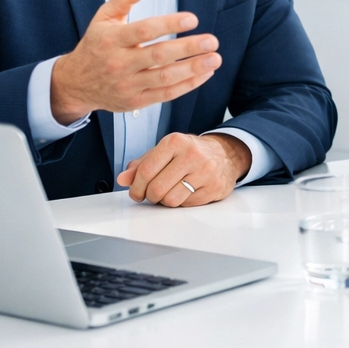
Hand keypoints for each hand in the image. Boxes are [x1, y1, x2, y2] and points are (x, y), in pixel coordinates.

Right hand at [50, 0, 220, 124]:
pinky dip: (188, 85)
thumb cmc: (95, 45)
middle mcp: (119, 63)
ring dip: (193, 69)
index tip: (192, 19)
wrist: (75, 83)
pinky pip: (165, 94)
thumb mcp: (104, 17)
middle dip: (188, 48)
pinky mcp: (136, 101)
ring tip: (214, 59)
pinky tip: (205, 74)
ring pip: (164, 78)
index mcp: (112, 39)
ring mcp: (128, 85)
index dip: (169, 24)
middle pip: (158, 56)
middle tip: (211, 41)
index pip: (144, 30)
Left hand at [117, 132, 250, 206]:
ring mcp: (206, 171)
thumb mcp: (164, 152)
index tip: (136, 193)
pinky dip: (182, 202)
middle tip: (154, 193)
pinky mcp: (215, 187)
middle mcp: (192, 154)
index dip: (136, 187)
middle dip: (151, 196)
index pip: (146, 171)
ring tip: (170, 192)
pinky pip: (187, 205)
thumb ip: (141, 165)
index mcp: (175, 142)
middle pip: (157, 188)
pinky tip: (187, 192)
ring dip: (166, 201)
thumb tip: (123, 179)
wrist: (225, 154)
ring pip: (171, 200)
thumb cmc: (190, 153)